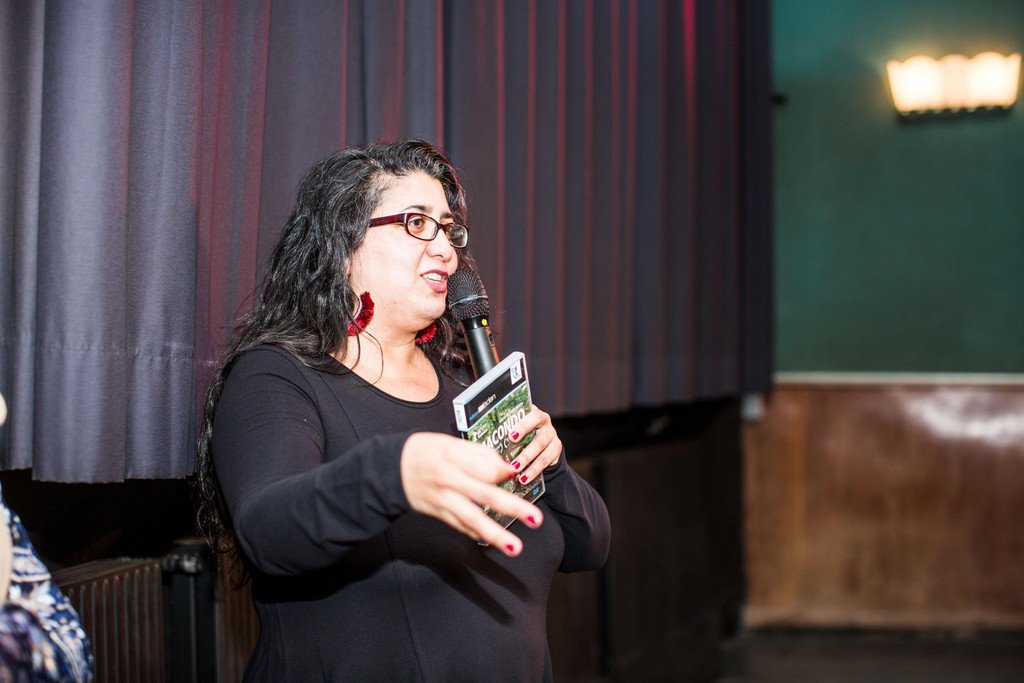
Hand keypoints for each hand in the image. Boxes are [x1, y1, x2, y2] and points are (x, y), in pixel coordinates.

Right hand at [399, 432, 543, 555]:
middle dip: (511, 507)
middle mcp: (448, 480)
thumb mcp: (450, 443)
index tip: (513, 474)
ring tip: (515, 547)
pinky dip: (476, 534)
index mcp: (452, 457)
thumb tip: (506, 470)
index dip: (503, 472)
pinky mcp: (437, 513)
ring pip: (471, 519)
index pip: (485, 469)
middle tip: (536, 518)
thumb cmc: (426, 451)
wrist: (391, 467)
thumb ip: (479, 455)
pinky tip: (492, 541)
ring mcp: (442, 500)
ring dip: (494, 534)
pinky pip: (460, 526)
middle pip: (484, 495)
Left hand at [506, 405, 561, 487]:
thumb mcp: (515, 428)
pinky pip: (546, 461)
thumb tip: (477, 434)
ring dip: (528, 463)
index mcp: (533, 414)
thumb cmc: (522, 433)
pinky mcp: (556, 450)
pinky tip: (524, 479)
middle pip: (539, 437)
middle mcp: (545, 423)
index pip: (532, 415)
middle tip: (513, 462)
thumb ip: (503, 429)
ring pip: (542, 451)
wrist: (543, 443)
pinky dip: (534, 471)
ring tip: (516, 472)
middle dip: (526, 451)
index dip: (523, 426)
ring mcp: (552, 437)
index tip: (511, 436)